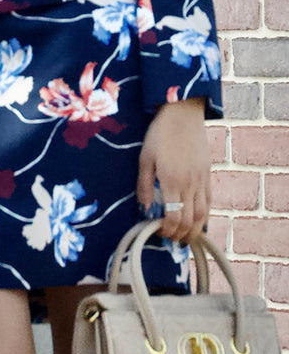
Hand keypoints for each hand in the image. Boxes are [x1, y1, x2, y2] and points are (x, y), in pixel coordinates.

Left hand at [136, 97, 209, 242]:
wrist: (183, 114)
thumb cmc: (160, 134)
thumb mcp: (145, 157)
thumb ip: (144, 185)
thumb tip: (144, 208)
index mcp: (172, 181)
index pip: (173, 217)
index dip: (168, 230)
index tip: (160, 233)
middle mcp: (190, 184)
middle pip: (189, 220)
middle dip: (180, 235)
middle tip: (171, 239)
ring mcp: (202, 180)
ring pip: (203, 214)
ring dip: (195, 230)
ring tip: (186, 237)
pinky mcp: (208, 174)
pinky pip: (210, 201)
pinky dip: (205, 215)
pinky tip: (197, 220)